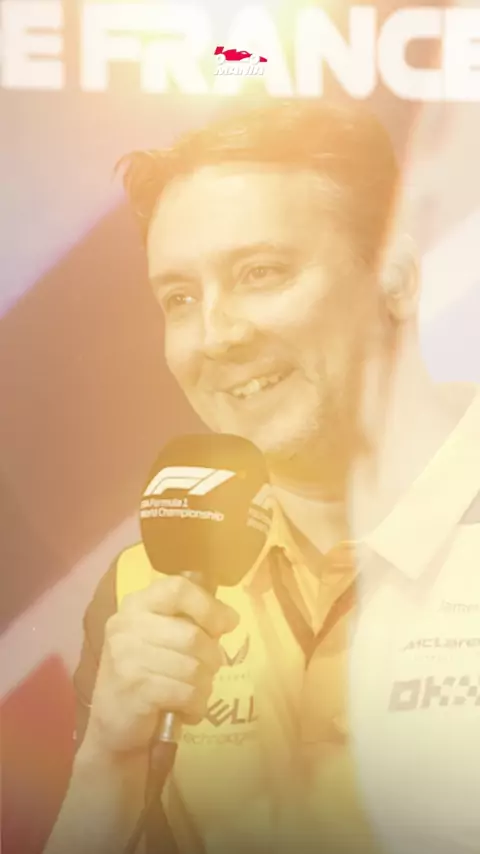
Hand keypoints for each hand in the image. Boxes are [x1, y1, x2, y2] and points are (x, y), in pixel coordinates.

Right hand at [82, 576, 238, 755]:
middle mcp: (127, 625)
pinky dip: (196, 705)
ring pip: (193, 668)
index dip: (208, 606)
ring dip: (204, 685)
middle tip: (209, 670)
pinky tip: (187, 710)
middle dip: (212, 657)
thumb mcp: (161, 637)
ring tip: (196, 692)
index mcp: (136, 605)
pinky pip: (186, 693)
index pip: (178, 588)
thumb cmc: (146, 673)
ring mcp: (127, 658)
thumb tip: (229, 618)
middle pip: (192, 635)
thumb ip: (189, 621)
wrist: (113, 724)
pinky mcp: (135, 690)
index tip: (226, 624)